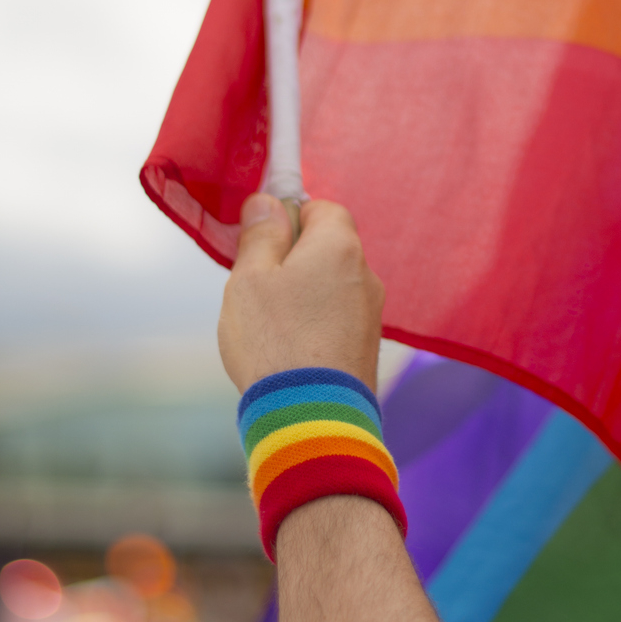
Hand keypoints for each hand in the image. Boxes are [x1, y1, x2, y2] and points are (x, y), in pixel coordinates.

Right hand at [218, 195, 384, 392]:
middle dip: (292, 261)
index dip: (290, 217)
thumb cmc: (275, 341)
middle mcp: (366, 275)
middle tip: (257, 288)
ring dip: (302, 298)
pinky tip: (288, 353)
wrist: (312, 418)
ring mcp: (371, 315)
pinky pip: (336, 322)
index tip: (262, 240)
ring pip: (330, 288)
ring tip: (269, 329)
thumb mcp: (250, 278)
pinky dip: (314, 327)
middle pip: (327, 250)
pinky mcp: (367, 349)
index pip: (323, 208)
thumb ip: (260, 235)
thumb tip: (267, 202)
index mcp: (339, 247)